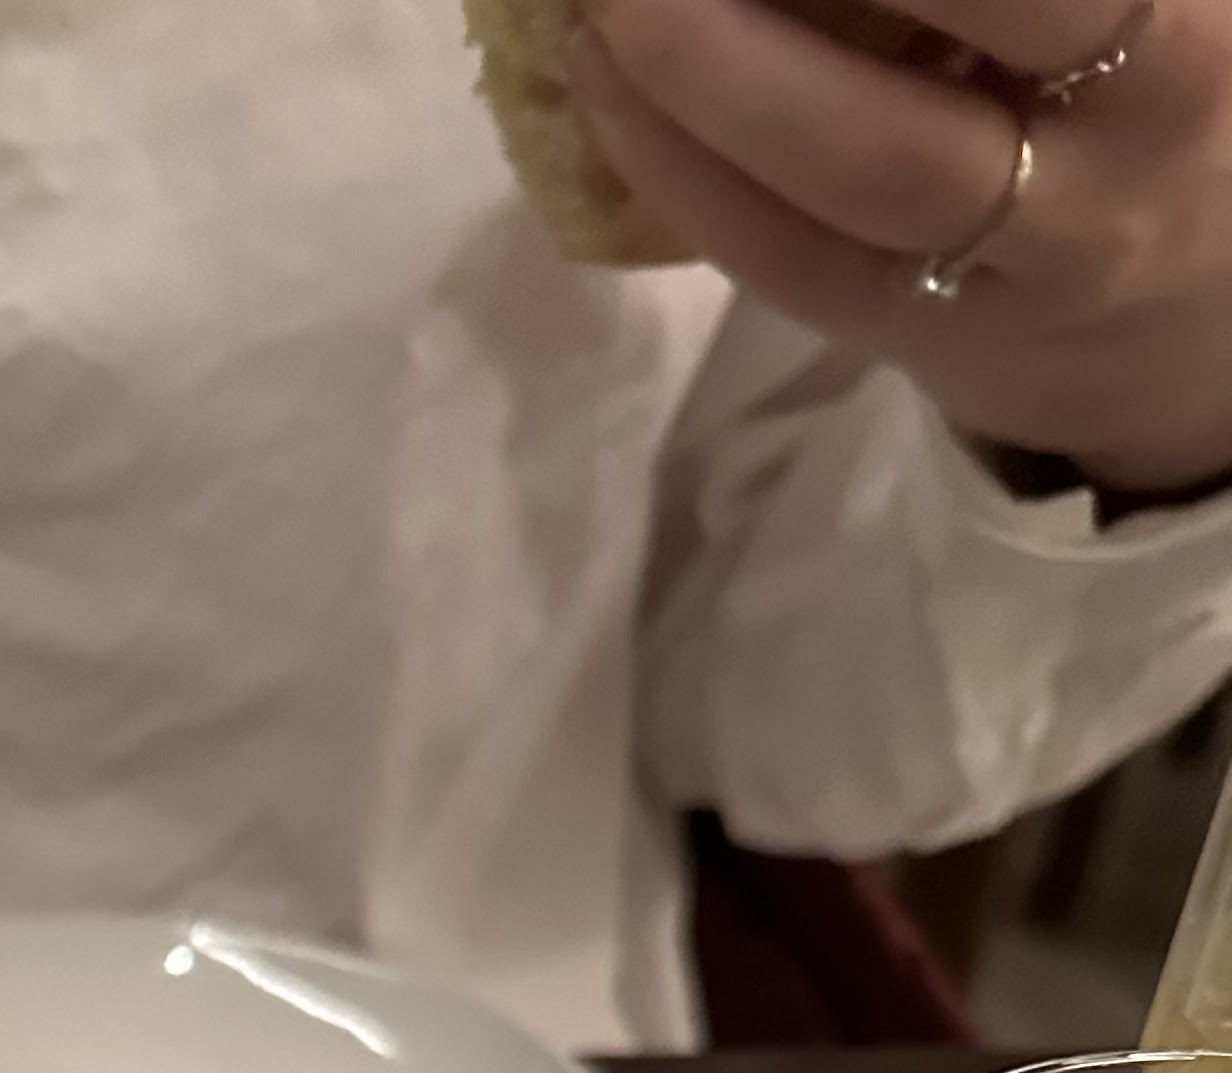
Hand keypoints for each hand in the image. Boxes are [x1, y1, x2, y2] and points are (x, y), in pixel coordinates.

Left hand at [572, 0, 1231, 497]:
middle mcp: (1133, 126)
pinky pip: (785, 257)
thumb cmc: (1155, 87)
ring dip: (708, 64)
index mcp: (1190, 16)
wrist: (1192, 323)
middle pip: (985, 4)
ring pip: (860, 160)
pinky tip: (603, 81)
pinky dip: (680, 165)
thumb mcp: (1140, 2)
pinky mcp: (917, 335)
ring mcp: (1024, 251)